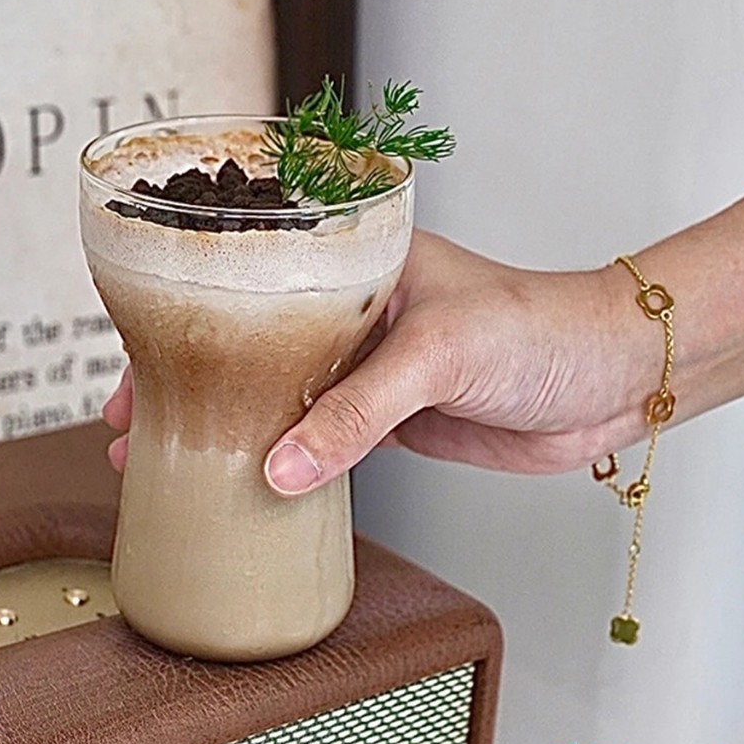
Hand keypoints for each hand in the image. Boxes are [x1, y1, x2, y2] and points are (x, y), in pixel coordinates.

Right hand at [103, 229, 656, 491]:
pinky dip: (284, 461)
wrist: (612, 379)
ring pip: (280, 396)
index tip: (136, 360)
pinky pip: (323, 439)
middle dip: (190, 382)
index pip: (250, 283)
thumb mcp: (438, 355)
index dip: (186, 319)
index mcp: (356, 262)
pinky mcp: (392, 417)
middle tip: (131, 426)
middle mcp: (353, 310)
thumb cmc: (539, 329)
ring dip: (229, 427)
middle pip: (250, 344)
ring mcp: (370, 367)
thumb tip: (279, 471)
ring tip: (170, 460)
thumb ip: (357, 412)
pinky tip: (247, 481)